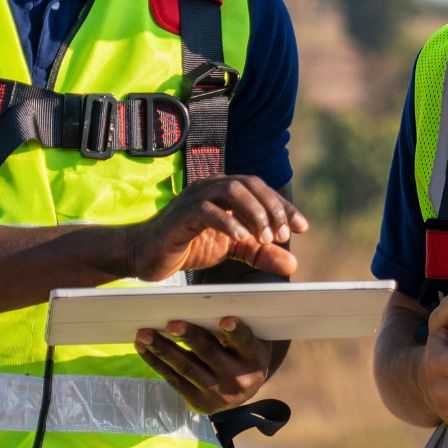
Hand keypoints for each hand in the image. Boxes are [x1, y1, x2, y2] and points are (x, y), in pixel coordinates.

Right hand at [123, 175, 308, 282]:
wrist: (145, 255)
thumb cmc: (188, 246)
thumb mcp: (232, 250)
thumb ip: (260, 253)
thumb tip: (293, 263)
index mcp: (224, 190)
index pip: (261, 190)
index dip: (283, 206)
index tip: (302, 227)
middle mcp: (211, 186)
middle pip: (250, 184)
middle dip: (272, 208)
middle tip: (282, 235)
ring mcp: (194, 197)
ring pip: (231, 190)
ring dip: (254, 212)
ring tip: (264, 238)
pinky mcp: (181, 215)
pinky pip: (208, 211)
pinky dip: (229, 223)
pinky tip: (242, 239)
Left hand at [137, 316, 275, 413]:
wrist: (243, 391)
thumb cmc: (242, 353)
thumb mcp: (248, 341)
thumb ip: (231, 327)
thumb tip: (197, 305)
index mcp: (254, 357)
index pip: (244, 341)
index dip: (235, 331)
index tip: (225, 320)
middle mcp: (238, 379)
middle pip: (209, 353)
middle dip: (188, 337)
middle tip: (170, 324)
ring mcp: (217, 394)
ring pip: (186, 368)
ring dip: (162, 350)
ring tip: (144, 334)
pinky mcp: (199, 404)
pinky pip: (174, 380)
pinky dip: (156, 363)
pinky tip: (143, 348)